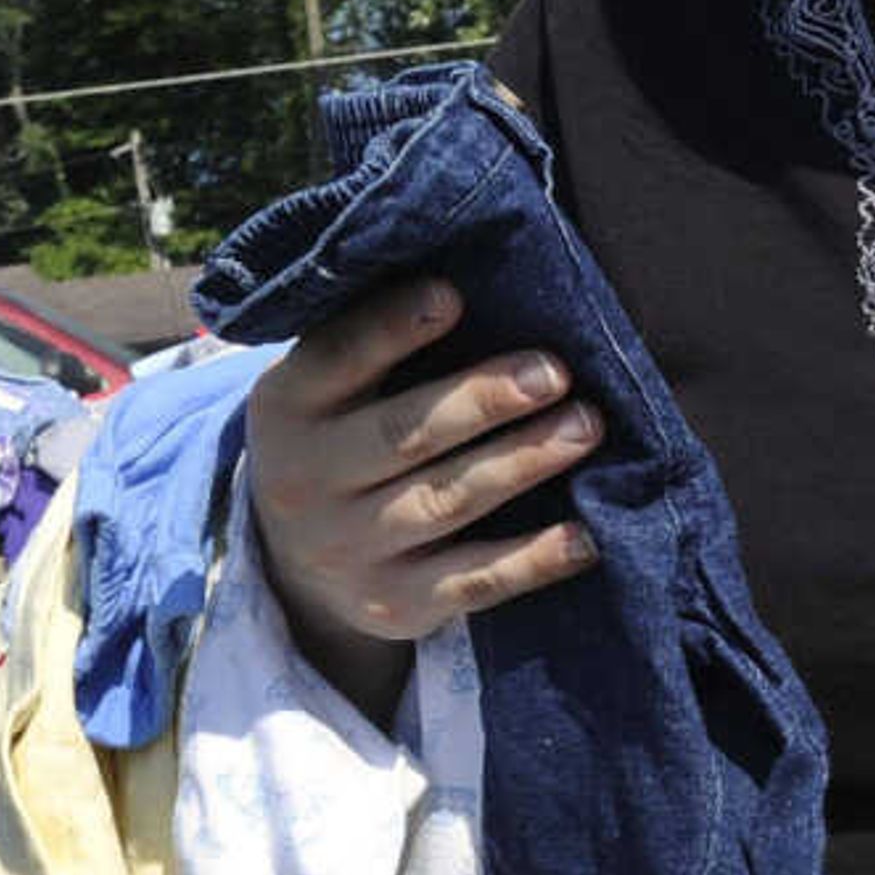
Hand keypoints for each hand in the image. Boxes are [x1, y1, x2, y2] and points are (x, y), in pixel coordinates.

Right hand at [243, 279, 600, 708]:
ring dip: (521, 463)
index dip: (393, 328)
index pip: (337, 358)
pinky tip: (587, 535)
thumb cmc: (341, 440)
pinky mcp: (396, 604)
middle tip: (555, 373)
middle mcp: (305, 481)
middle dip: (483, 401)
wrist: (294, 567)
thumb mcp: (328, 389)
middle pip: (404, 434)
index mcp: (287, 407)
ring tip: (584, 428)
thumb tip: (473, 270)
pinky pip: (473, 582)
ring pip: (446, 502)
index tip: (455, 296)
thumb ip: (376, 342)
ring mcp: (350, 549)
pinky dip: (533, 559)